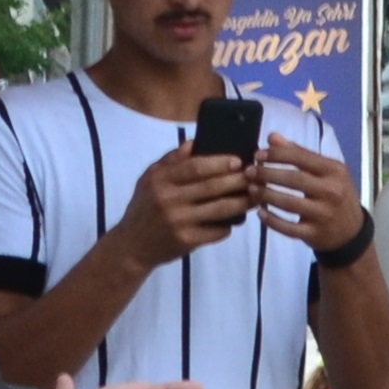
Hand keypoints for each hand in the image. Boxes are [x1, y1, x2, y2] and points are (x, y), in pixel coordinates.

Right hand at [110, 140, 259, 269]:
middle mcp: (169, 199)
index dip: (220, 163)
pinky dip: (230, 224)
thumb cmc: (144, 207)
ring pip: (220, 209)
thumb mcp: (149, 179)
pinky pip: (217, 230)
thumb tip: (195, 142)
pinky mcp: (187, 241)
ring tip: (256, 196)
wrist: (132, 245)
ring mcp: (179, 221)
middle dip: (238, 180)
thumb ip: (170, 160)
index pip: (195, 167)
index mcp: (161, 180)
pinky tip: (238, 218)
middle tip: (255, 176)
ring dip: (242, 202)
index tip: (238, 160)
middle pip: (212, 187)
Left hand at [252, 139, 366, 258]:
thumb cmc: (335, 195)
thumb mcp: (326, 171)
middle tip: (248, 172)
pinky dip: (272, 221)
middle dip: (267, 174)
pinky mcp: (315, 234)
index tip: (257, 155)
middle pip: (294, 179)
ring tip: (251, 189)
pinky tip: (260, 213)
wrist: (352, 232)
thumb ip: (299, 153)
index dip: (276, 155)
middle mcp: (332, 191)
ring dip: (266, 196)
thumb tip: (272, 137)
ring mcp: (324, 215)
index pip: (301, 157)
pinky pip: (288, 228)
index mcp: (334, 170)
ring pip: (289, 204)